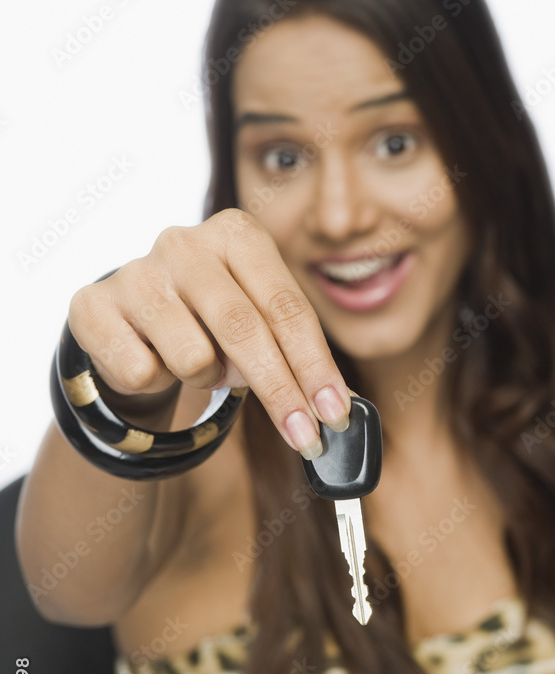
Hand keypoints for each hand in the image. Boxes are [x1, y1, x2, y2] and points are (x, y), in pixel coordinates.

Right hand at [67, 210, 351, 457]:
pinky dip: (156, 382)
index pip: (287, 308)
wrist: (129, 319)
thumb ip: (298, 356)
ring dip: (205, 379)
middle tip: (305, 438)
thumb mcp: (258, 322)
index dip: (315, 366)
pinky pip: (142, 372)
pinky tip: (151, 358)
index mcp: (237, 235)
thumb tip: (343, 408)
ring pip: (192, 357)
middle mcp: (184, 243)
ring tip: (197, 362)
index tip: (335, 414)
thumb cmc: (209, 320)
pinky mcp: (92, 305)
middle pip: (244, 330)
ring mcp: (135, 272)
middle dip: (279, 392)